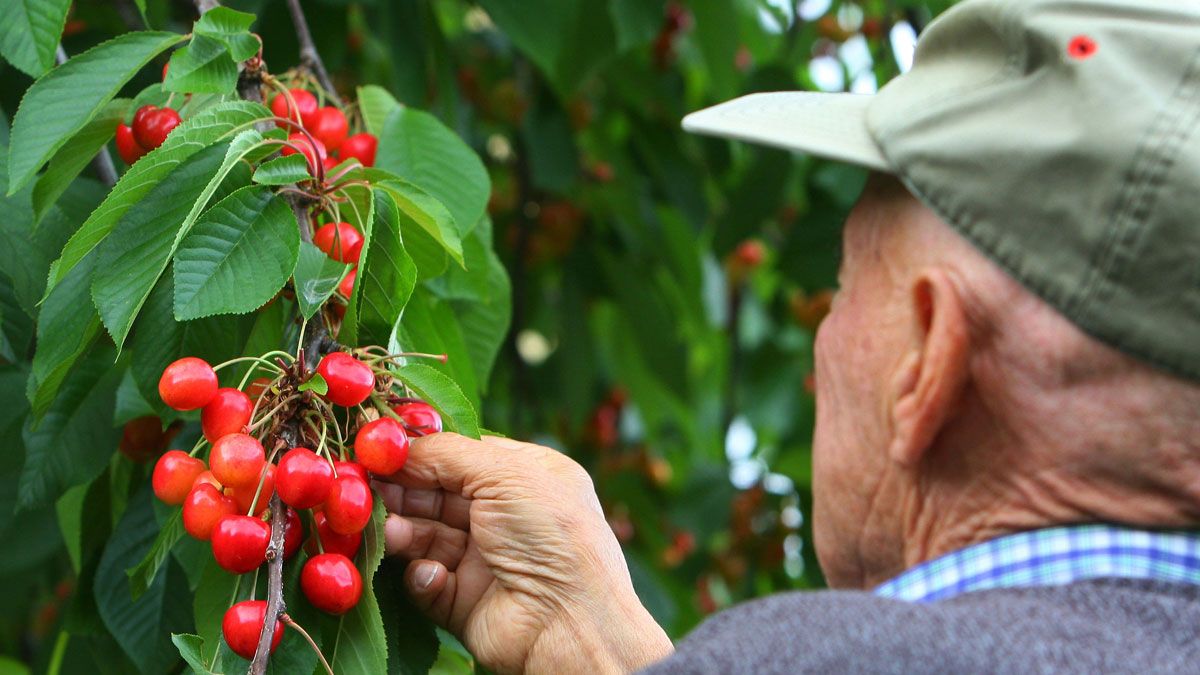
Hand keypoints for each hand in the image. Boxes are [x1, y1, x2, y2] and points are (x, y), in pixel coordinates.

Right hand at [374, 433, 673, 673]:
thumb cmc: (550, 534)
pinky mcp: (464, 600)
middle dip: (401, 491)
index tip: (378, 450)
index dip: (421, 453)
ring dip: (404, 531)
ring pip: (426, 535)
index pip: (462, 455)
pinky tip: (432, 574)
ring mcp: (484, 559)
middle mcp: (506, 515)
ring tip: (391, 531)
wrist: (569, 624)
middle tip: (363, 488)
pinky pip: (427, 580)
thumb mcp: (506, 474)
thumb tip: (397, 443)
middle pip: (437, 494)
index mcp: (526, 477)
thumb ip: (447, 453)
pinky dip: (423, 575)